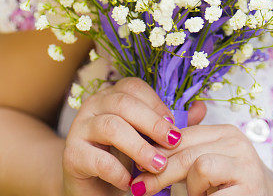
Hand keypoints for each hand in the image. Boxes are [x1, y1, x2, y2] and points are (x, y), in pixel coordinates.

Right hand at [61, 77, 205, 195]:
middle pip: (123, 103)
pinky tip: (130, 181)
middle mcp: (94, 105)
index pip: (134, 87)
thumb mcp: (148, 140)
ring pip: (111, 126)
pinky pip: (96, 157)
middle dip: (152, 123)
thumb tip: (200, 107)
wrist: (92, 189)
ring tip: (157, 165)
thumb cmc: (123, 158)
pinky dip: (117, 170)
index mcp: (113, 95)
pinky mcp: (71, 155)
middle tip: (173, 143)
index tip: (174, 126)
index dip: (156, 103)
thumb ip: (170, 124)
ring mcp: (80, 128)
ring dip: (138, 146)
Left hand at [131, 122, 272, 195]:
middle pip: (185, 152)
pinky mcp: (249, 189)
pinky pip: (211, 194)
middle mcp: (237, 142)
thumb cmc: (233, 185)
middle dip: (159, 172)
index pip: (182, 135)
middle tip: (139, 188)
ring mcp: (245, 165)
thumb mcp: (213, 161)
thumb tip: (152, 138)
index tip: (136, 168)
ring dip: (190, 189)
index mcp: (225, 132)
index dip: (156, 151)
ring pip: (199, 166)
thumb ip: (190, 148)